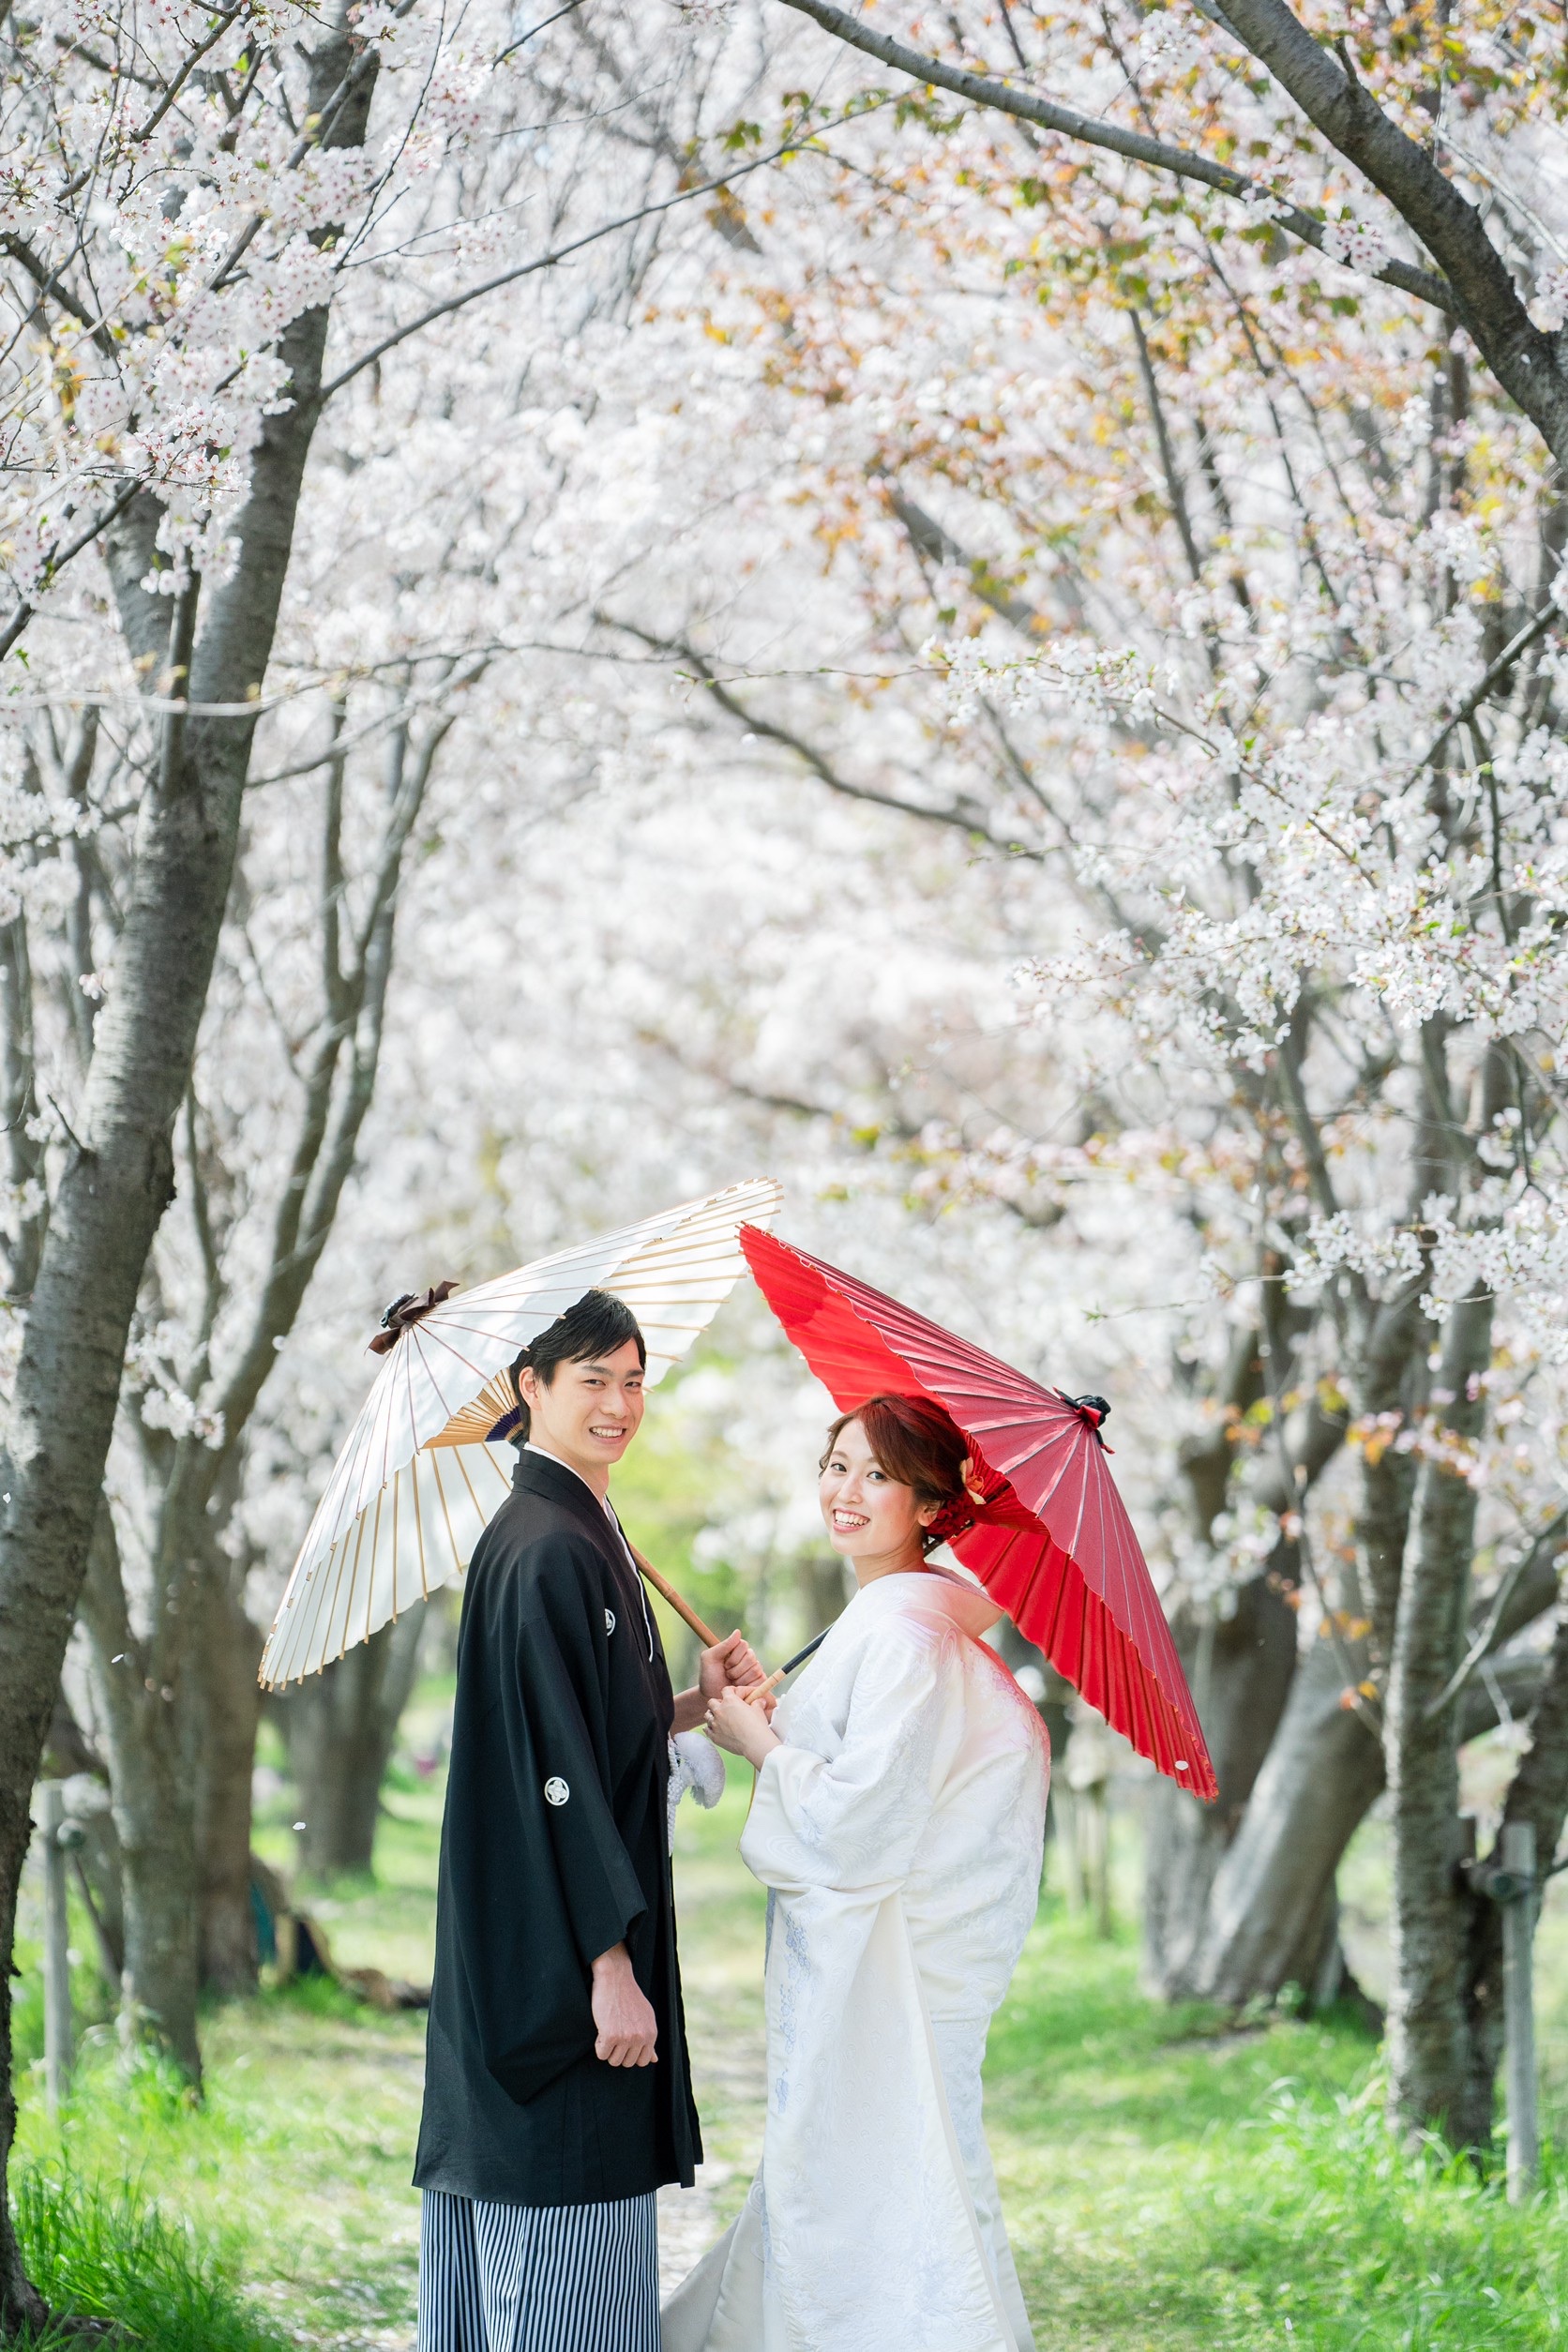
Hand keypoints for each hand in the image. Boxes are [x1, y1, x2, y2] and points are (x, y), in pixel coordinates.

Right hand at [590, 1944, 657, 2067]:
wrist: (615, 1978)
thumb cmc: (628, 1996)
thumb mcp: (645, 2016)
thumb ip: (649, 2038)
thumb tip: (655, 2060)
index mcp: (652, 2033)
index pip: (643, 2061)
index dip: (631, 2053)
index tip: (625, 2042)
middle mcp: (641, 2037)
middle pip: (627, 2063)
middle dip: (619, 2052)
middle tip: (615, 2033)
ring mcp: (626, 2037)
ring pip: (614, 2061)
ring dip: (608, 2049)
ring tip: (609, 2029)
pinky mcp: (610, 2035)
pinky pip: (601, 2054)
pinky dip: (598, 2045)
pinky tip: (602, 2028)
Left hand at [698, 1630, 764, 1702]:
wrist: (712, 1696)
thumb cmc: (709, 1676)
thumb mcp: (710, 1658)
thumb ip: (723, 1645)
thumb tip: (738, 1631)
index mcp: (736, 1649)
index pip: (744, 1644)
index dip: (734, 1657)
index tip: (724, 1665)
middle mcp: (747, 1657)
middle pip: (751, 1657)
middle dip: (736, 1669)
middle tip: (728, 1674)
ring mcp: (755, 1669)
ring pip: (755, 1669)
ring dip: (741, 1678)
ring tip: (732, 1682)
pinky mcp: (759, 1681)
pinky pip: (760, 1679)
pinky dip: (748, 1685)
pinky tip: (740, 1688)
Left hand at [705, 1684, 781, 1770]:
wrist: (754, 1743)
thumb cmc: (757, 1726)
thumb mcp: (758, 1710)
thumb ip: (757, 1703)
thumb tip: (760, 1701)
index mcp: (730, 1701)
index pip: (725, 1690)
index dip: (729, 1692)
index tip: (733, 1695)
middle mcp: (720, 1711)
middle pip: (711, 1702)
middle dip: (717, 1703)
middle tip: (723, 1708)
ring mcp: (715, 1724)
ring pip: (707, 1715)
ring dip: (712, 1716)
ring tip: (718, 1719)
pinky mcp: (714, 1736)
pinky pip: (706, 1729)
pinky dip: (709, 1728)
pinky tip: (714, 1729)